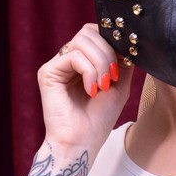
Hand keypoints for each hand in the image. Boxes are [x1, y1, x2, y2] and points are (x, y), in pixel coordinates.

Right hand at [37, 23, 133, 153]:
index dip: (113, 42)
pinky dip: (89, 71)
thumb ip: (122, 61)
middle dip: (108, 51)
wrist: (83, 143)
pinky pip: (73, 56)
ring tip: (104, 85)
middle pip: (88, 32)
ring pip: (82, 41)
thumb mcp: (119, 85)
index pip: (96, 33)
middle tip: (113, 76)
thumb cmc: (99, 119)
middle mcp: (68, 59)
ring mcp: (57, 65)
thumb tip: (127, 40)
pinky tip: (92, 90)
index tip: (126, 62)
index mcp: (83, 60)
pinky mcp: (48, 72)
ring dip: (101, 61)